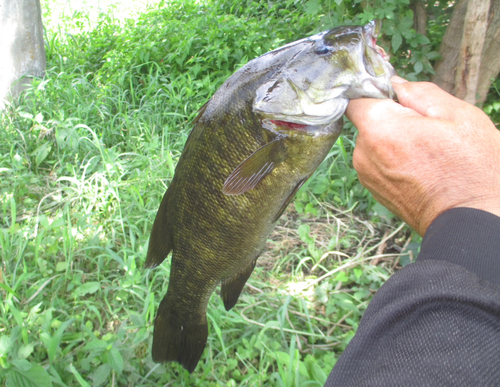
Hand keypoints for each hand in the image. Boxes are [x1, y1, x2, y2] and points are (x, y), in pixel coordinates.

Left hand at [347, 77, 499, 235]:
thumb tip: (394, 84)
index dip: (375, 91)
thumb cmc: (470, 167)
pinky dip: (393, 159)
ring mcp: (366, 174)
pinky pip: (377, 162)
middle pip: (368, 121)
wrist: (470, 220)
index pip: (357, 98)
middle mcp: (363, 153)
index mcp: (379, 129)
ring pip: (373, 142)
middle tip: (426, 129)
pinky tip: (420, 168)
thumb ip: (419, 93)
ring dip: (393, 140)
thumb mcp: (457, 115)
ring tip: (426, 152)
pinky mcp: (373, 190)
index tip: (396, 95)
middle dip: (391, 118)